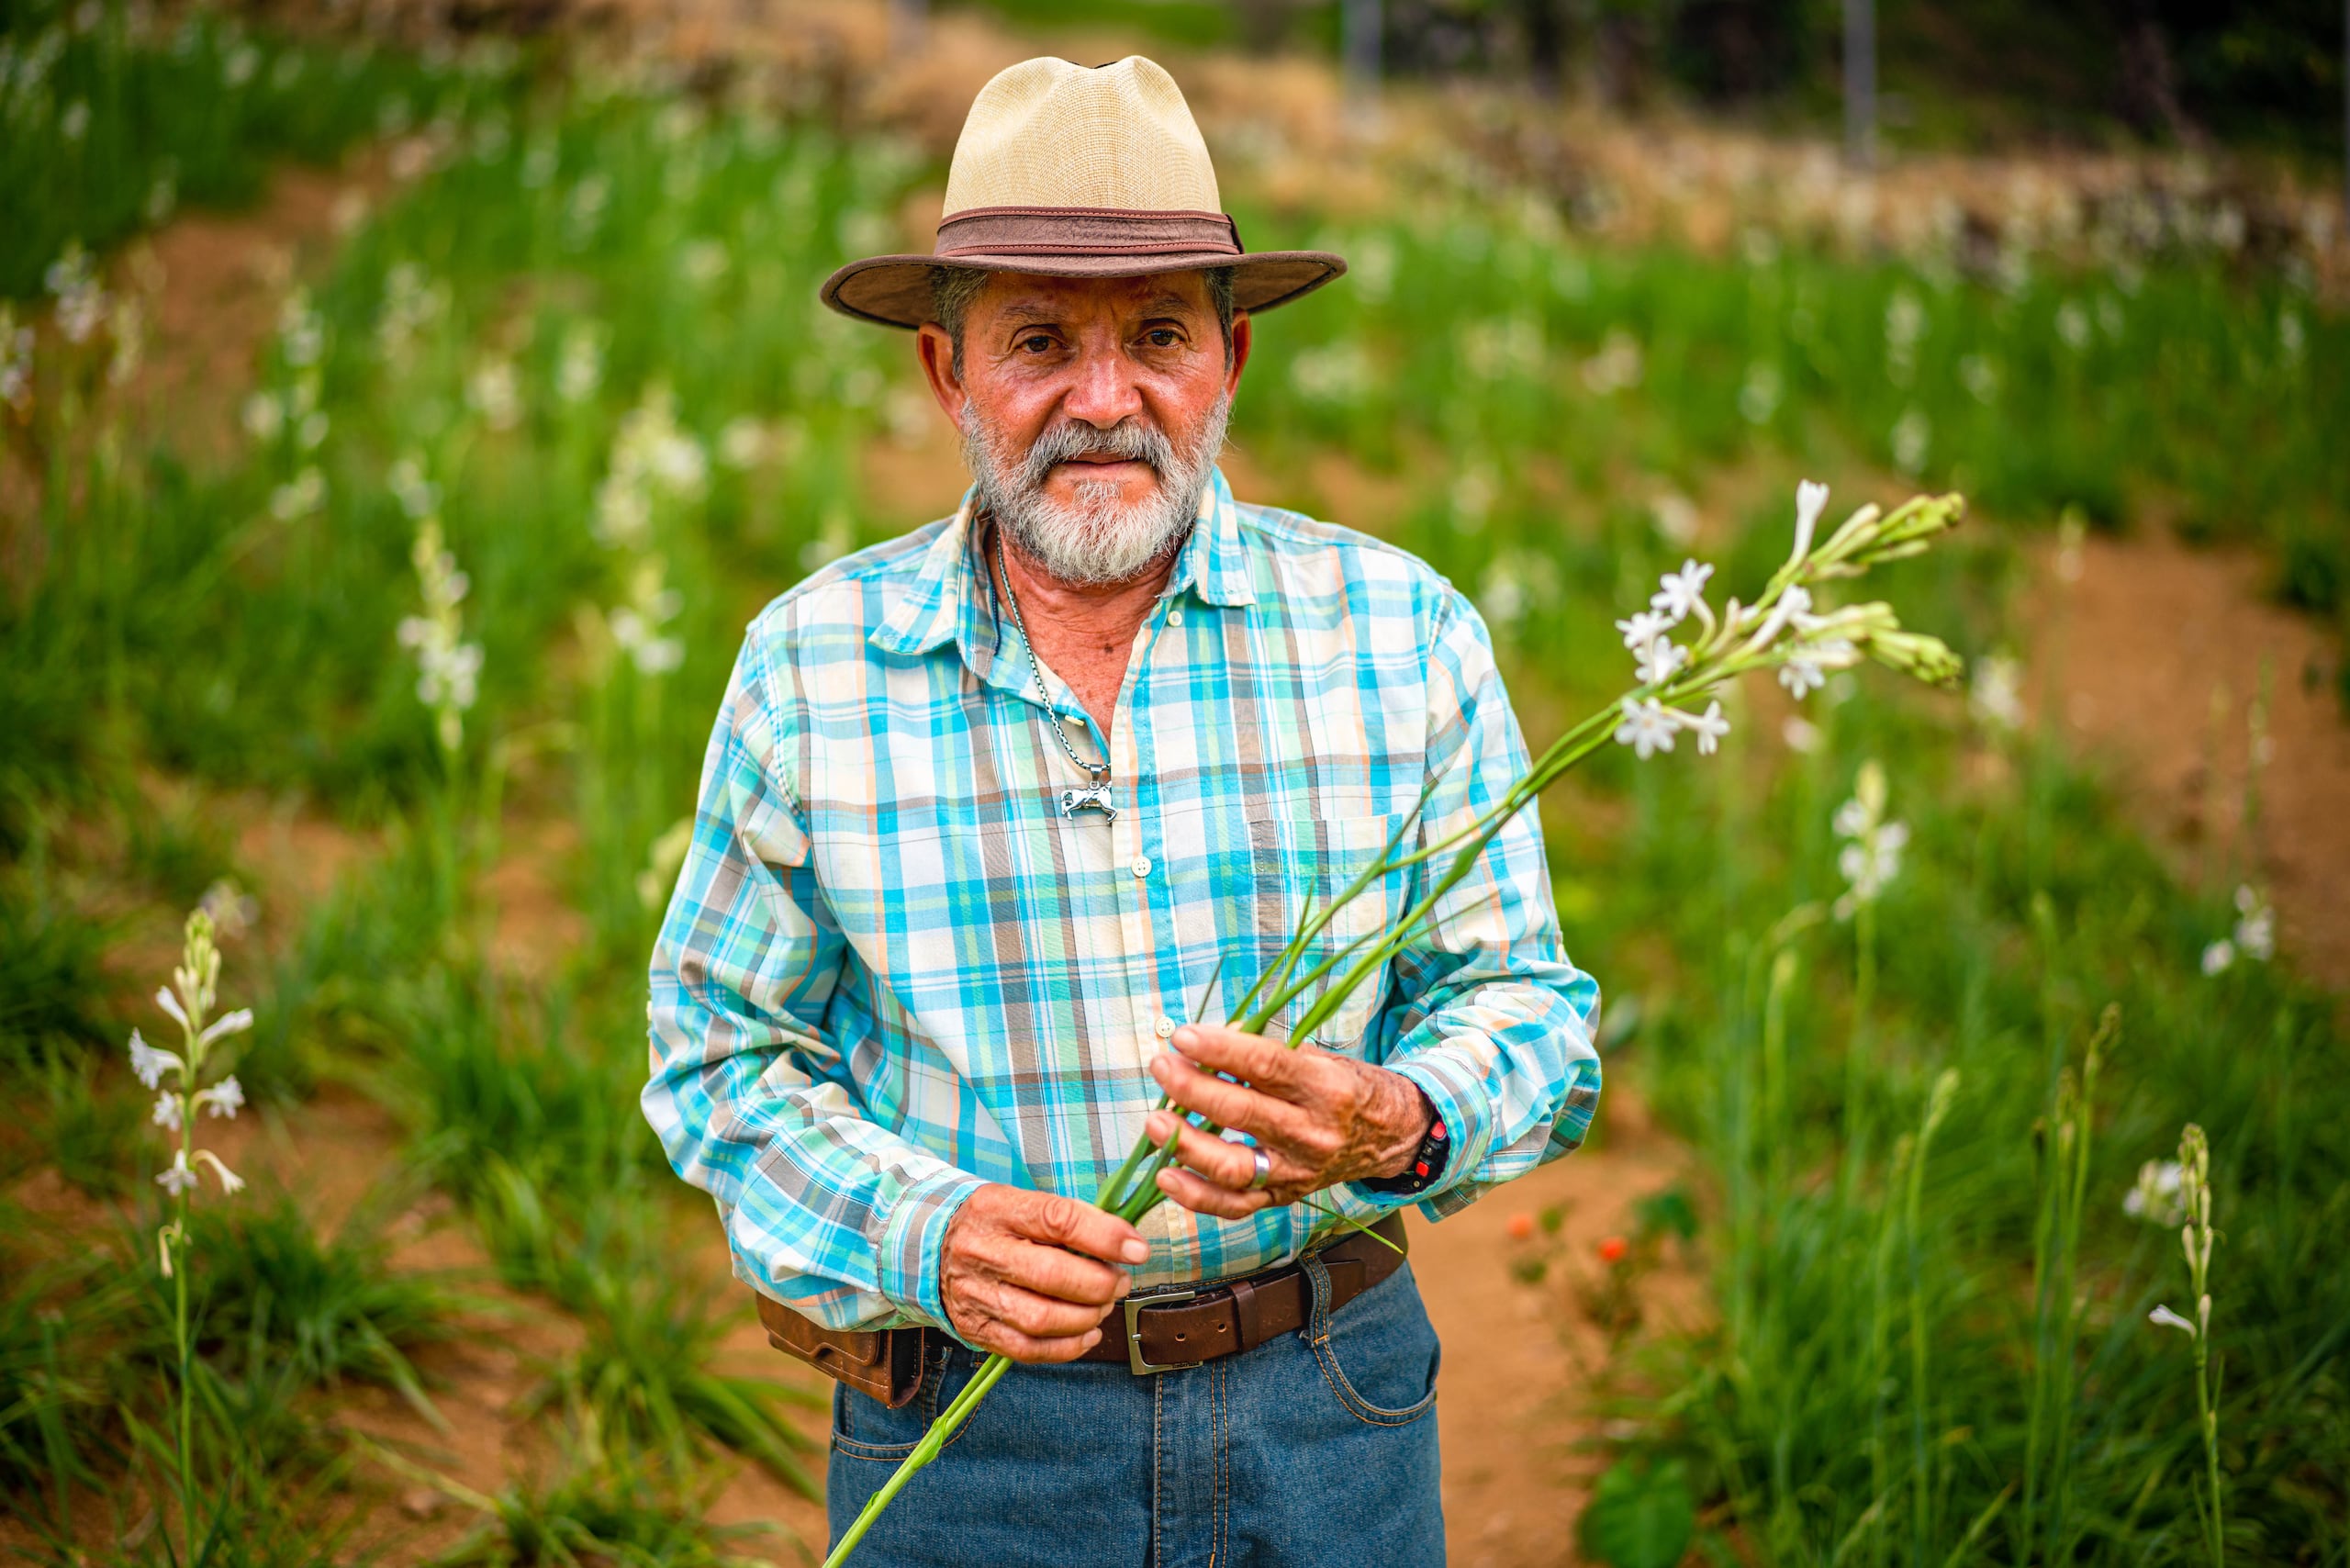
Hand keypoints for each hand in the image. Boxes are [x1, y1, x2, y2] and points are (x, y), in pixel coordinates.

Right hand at [940, 1184, 1147, 1362]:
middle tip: (1120, 1281)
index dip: (1105, 1236)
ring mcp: (977, 1295)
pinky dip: (1067, 1347)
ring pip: (1041, 1319)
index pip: (1057, 1220)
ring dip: (1086, 1317)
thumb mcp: (1019, 1201)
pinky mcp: (977, 1329)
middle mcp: (983, 1252)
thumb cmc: (991, 1224)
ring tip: (1103, 1306)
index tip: (1137, 1249)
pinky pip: (1028, 1350)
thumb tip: (1123, 1242)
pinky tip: (1088, 1334)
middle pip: (1051, 1275)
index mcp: (998, 1210)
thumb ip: (1066, 1218)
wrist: (928, 1247)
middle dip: (1100, 1284)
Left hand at [1143, 1023, 1431, 1220]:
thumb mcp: (1318, 1057)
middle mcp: (1313, 1134)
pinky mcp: (1284, 1198)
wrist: (1389, 1136)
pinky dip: (1196, 1196)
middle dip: (1192, 1089)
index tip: (1183, 1036)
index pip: (1265, 1066)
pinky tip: (1165, 1174)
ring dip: (1187, 1144)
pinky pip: (1235, 1206)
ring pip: (1233, 1168)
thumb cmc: (1345, 1086)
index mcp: (1326, 1088)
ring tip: (1154, 1120)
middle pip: (1242, 1114)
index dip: (1220, 1050)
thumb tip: (1206, 1042)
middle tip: (1162, 1066)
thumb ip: (1265, 1050)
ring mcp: (1298, 1173)